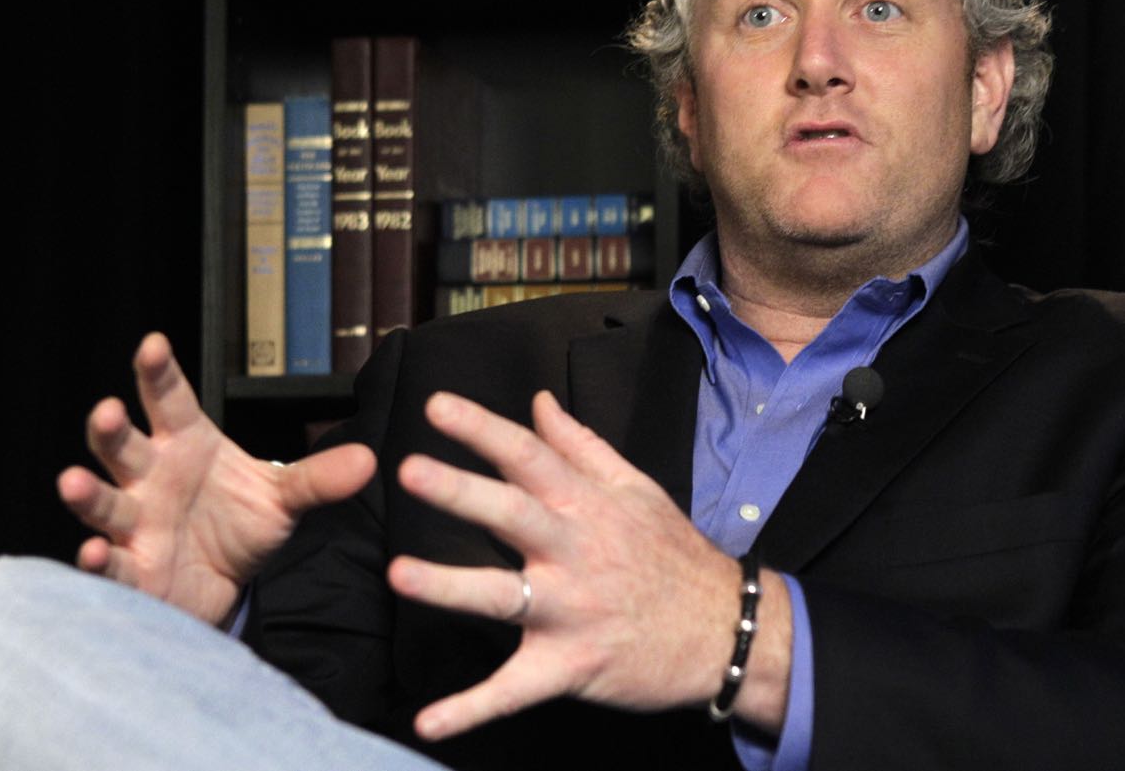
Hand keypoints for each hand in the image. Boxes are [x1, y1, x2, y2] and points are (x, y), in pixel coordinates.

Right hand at [58, 332, 374, 625]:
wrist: (227, 582)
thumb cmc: (242, 525)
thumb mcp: (284, 499)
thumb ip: (320, 479)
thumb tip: (369, 459)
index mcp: (187, 445)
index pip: (169, 401)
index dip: (158, 374)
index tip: (153, 344)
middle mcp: (151, 478)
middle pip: (123, 446)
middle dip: (111, 429)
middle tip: (107, 410)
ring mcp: (136, 523)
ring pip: (105, 502)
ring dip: (87, 494)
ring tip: (71, 482)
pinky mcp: (132, 569)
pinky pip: (112, 564)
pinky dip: (100, 562)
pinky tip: (95, 556)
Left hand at [387, 390, 791, 739]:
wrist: (726, 629)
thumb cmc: (673, 554)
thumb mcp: (636, 488)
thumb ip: (580, 444)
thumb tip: (538, 401)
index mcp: (588, 505)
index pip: (528, 456)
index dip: (482, 428)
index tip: (436, 406)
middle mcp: (574, 551)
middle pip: (511, 515)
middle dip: (460, 492)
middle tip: (410, 471)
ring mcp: (570, 610)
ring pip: (502, 596)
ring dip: (449, 586)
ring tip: (399, 575)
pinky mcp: (569, 666)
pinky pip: (514, 689)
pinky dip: (471, 709)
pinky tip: (428, 722)